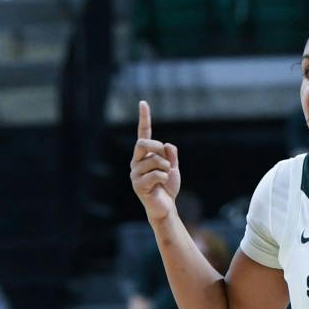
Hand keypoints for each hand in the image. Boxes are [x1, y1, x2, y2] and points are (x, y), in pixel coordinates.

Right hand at [130, 101, 180, 219]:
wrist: (165, 206)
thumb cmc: (167, 186)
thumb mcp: (173, 166)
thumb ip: (171, 154)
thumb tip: (168, 145)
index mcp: (144, 155)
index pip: (143, 133)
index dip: (144, 118)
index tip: (143, 103)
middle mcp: (136, 162)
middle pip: (143, 143)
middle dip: (158, 148)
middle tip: (168, 160)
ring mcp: (135, 173)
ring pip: (154, 160)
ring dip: (166, 168)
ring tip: (165, 177)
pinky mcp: (137, 185)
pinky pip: (156, 174)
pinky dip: (164, 177)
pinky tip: (162, 185)